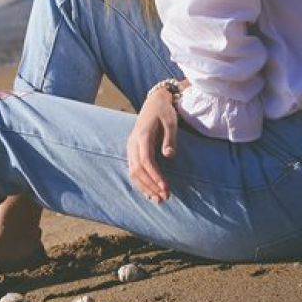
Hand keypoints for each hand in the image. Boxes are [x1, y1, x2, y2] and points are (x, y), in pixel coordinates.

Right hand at [126, 88, 178, 203]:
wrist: (154, 102)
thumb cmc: (164, 112)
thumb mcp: (171, 122)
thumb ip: (170, 139)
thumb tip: (169, 155)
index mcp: (142, 136)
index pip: (146, 161)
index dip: (155, 177)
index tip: (166, 189)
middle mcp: (133, 143)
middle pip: (137, 169)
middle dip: (150, 186)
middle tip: (165, 198)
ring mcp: (131, 147)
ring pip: (132, 171)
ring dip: (144, 187)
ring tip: (158, 199)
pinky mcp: (132, 150)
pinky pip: (133, 169)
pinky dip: (140, 182)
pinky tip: (149, 192)